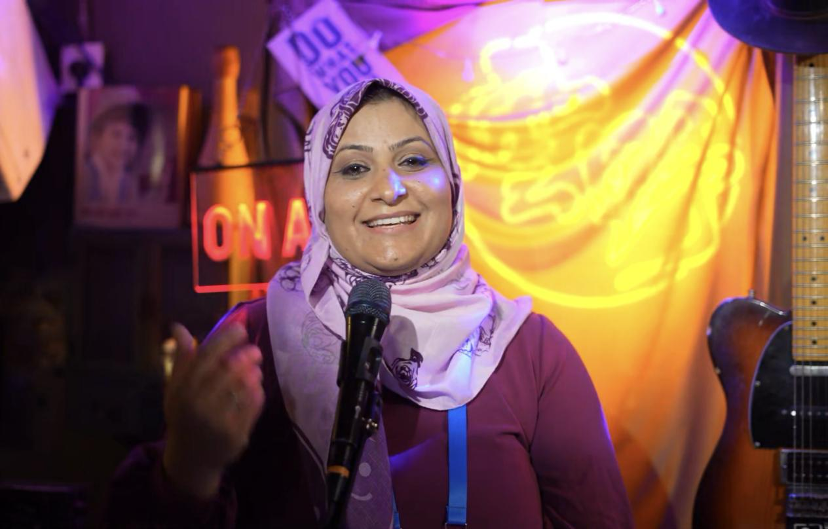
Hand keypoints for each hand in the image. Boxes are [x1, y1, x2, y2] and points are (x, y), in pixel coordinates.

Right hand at [162, 322, 264, 498]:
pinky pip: (252, 406)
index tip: (240, 329)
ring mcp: (217, 421)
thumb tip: (177, 326)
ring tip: (256, 369)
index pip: (206, 355)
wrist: (190, 459)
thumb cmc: (184, 416)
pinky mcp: (235, 434)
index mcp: (181, 389)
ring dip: (253, 373)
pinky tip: (257, 386)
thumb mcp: (175, 389)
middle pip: (228, 369)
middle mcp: (197, 404)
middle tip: (255, 350)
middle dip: (245, 355)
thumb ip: (182, 359)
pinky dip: (257, 392)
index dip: (225, 338)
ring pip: (242, 387)